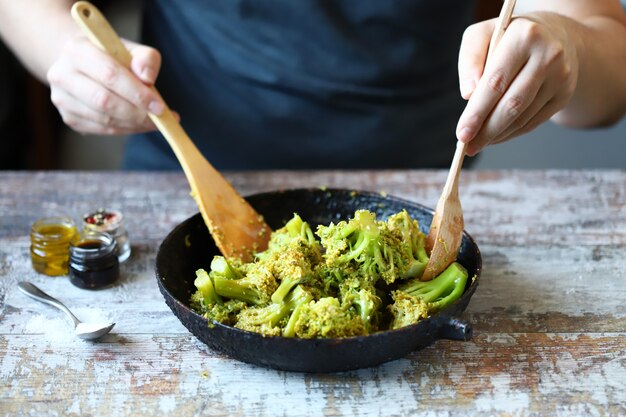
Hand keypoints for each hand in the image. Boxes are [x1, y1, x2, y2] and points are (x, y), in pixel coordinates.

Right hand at [47, 36, 168, 134]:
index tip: (160, 106)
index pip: (110, 75)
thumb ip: (145, 58)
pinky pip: (103, 129)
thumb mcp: (131, 49)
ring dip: (135, 125)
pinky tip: (141, 125)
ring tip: (155, 122)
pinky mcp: (69, 118)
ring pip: (104, 120)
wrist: (84, 64)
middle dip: (138, 113)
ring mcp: (63, 99)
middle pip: (105, 101)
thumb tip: (147, 78)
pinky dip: (127, 129)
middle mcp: (62, 74)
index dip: (137, 93)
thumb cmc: (112, 55)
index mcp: (77, 50)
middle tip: (162, 119)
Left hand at [456, 12, 578, 155]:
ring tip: (478, 143)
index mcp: (524, 36)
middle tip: (467, 146)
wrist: (553, 35)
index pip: (496, 82)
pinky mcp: (564, 94)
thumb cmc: (508, 36)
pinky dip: (511, 133)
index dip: (477, 112)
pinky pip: (533, 121)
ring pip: (523, 117)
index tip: (462, 133)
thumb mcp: (482, 35)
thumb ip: (470, 60)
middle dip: (486, 130)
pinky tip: (495, 137)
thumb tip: (468, 94)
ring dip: (497, 135)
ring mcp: (560, 76)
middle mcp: (548, 55)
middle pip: (512, 104)